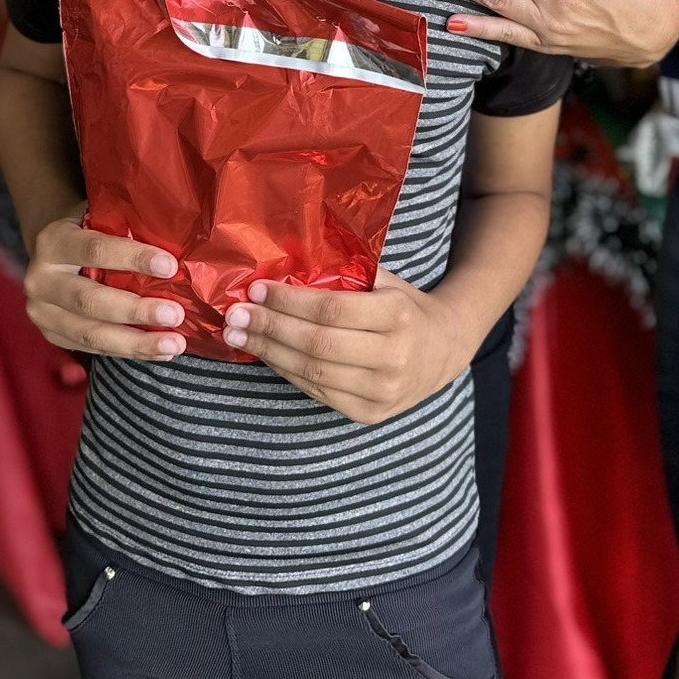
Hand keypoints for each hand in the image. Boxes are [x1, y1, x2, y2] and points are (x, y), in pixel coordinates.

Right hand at [23, 207, 188, 359]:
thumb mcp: (100, 218)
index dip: (133, 258)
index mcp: (53, 241)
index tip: (170, 267)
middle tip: (175, 315)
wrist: (53, 253)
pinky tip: (158, 350)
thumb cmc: (89, 231)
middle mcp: (40, 279)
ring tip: (173, 344)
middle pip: (90, 300)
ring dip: (136, 342)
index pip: (95, 250)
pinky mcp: (51, 335)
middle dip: (136, 310)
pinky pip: (92, 347)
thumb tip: (178, 248)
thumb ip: (126, 227)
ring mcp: (42, 312)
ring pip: (90, 334)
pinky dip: (128, 350)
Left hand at [221, 270, 469, 423]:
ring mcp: (381, 391)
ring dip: (268, 353)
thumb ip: (346, 274)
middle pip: (316, 345)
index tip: (257, 289)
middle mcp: (392, 357)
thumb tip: (285, 264)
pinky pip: (317, 393)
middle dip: (269, 328)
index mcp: (398, 315)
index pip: (332, 310)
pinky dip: (285, 372)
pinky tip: (266, 355)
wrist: (444, 349)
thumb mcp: (387, 282)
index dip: (290, 302)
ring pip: (311, 373)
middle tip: (234, 315)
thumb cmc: (405, 307)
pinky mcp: (369, 414)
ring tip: (237, 336)